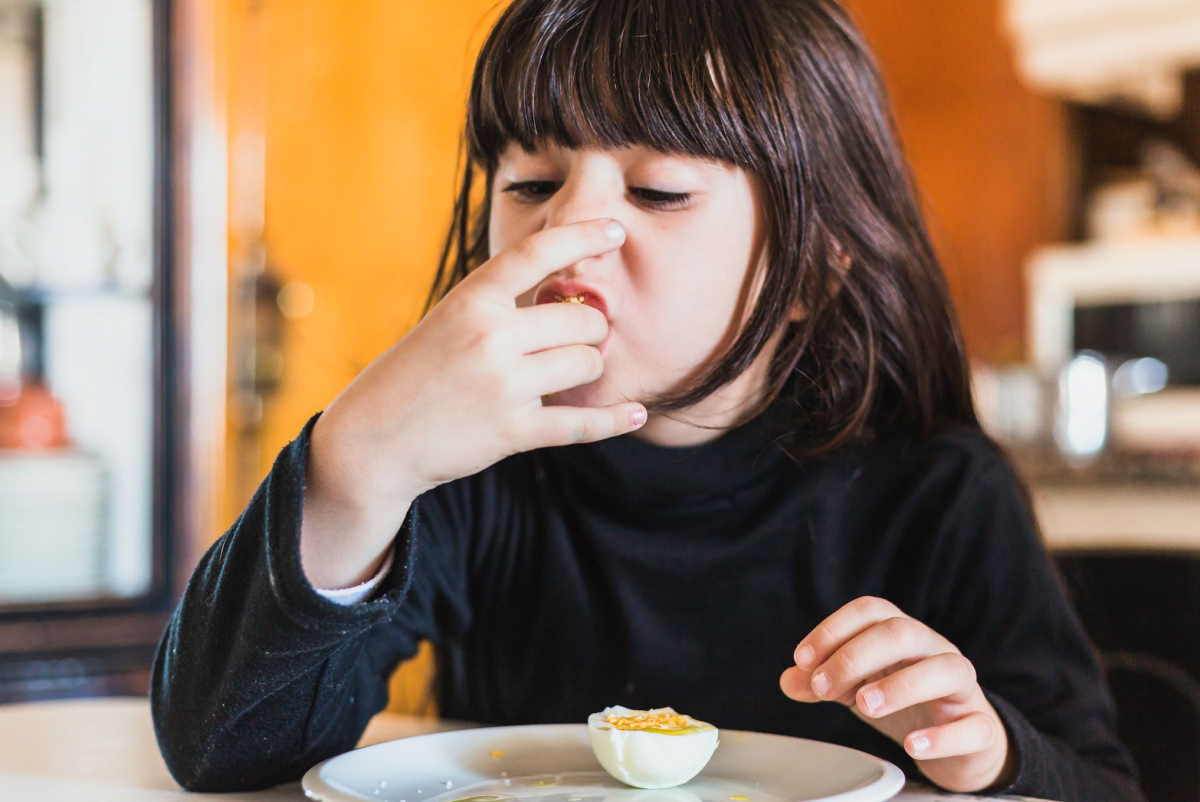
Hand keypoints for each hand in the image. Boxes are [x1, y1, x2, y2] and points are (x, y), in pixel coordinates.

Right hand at [305, 217, 644, 532]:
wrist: (373, 438)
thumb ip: (502, 306)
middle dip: (590, 329)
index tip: (617, 230)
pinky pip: (582, 423)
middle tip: (576, 340)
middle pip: (583, 318)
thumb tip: (573, 296)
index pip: (538, 253)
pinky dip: (614, 419)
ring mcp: (503, 386)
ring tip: (564, 376)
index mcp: (472, 300)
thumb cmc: (416, 373)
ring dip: (586, 369)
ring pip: (587, 364)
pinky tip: (636, 414)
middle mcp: (490, 337)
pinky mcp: (512, 432)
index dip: (584, 236)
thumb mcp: (449, 320)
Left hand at [779, 596, 1014, 792]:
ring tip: (864, 707)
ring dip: (901, 685)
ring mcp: (963, 687)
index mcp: (902, 635)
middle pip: (901, 632)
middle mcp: (934, 650)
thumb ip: (824, 683)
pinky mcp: (981, 726)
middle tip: (825, 686)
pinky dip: (943, 735)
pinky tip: (914, 745)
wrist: (960, 746)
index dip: (833, 629)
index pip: (870, 611)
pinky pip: (972, 726)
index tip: (802, 659)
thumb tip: (789, 680)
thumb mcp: (857, 690)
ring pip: (945, 669)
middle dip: (857, 655)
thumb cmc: (905, 705)